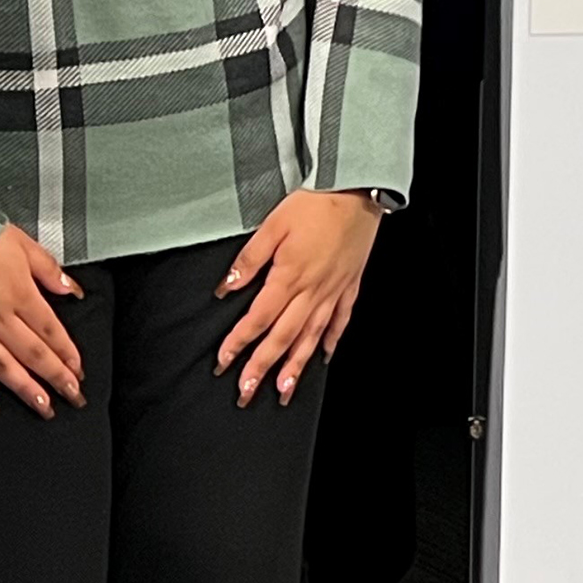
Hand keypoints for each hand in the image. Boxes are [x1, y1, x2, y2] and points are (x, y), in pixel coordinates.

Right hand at [0, 224, 86, 416]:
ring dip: (24, 389)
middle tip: (72, 399)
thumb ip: (48, 269)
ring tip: (42, 407)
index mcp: (20, 294)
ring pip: (2, 366)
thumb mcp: (22, 243)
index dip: (67, 355)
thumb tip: (72, 291)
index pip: (51, 332)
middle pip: (33, 354)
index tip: (79, 372)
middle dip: (55, 379)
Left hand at [214, 189, 382, 407]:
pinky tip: (322, 356)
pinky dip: (331, 340)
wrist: (358, 189)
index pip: (258, 318)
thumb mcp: (273, 224)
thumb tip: (227, 288)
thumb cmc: (316, 202)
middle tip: (248, 393)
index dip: (239, 342)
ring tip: (284, 389)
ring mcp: (334, 290)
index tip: (224, 363)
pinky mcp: (350, 284)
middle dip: (263, 367)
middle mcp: (312, 290)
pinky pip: (340, 320)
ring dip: (296, 365)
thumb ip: (249, 259)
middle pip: (283, 337)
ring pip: (311, 336)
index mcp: (289, 276)